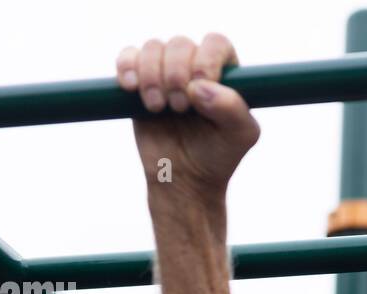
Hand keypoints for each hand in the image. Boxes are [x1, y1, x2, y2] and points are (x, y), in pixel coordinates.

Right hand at [116, 33, 260, 199]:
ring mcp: (166, 71)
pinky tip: (131, 88)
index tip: (197, 88)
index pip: (215, 43)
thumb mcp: (240, 136)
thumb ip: (232, 108)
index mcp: (226, 72)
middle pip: (180, 44)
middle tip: (180, 108)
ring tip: (158, 108)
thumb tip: (198, 86)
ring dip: (152, 76)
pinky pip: (128, 57)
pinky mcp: (139, 81)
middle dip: (176, 74)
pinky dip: (126, 67)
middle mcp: (196, 65)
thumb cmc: (218, 155)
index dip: (205, 60)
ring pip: (153, 47)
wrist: (183, 178)